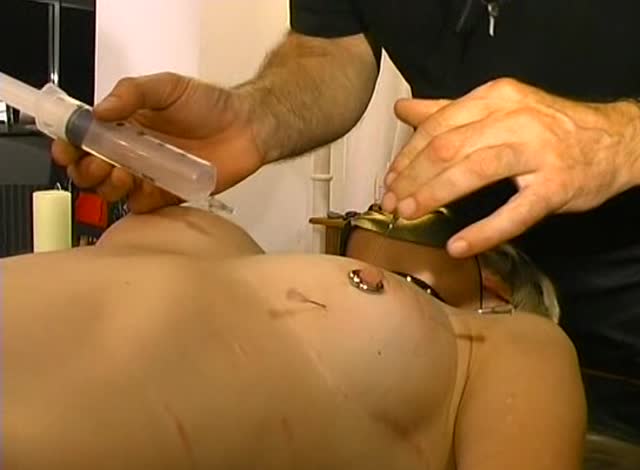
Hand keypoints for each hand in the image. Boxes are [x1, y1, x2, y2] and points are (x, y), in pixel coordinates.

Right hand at [52, 72, 263, 212]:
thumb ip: (132, 92)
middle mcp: (131, 153)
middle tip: (99, 163)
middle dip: (86, 169)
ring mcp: (148, 176)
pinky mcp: (168, 195)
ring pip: (112, 191)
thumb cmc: (209, 103)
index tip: (68, 148)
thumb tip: (98, 112)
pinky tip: (140, 189)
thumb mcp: (168, 86)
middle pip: (91, 170)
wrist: (248, 126)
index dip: (70, 145)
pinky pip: (142, 207)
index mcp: (124, 125)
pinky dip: (135, 202)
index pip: (85, 139)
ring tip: (123, 173)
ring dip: (107, 186)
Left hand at [382, 78, 639, 256]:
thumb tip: (403, 109)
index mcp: (495, 97)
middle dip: (411, 178)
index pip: (437, 125)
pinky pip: (515, 213)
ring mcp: (538, 153)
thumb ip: (449, 111)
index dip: (407, 156)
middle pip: (448, 147)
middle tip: (391, 203)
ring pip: (474, 171)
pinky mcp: (556, 187)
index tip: (388, 180)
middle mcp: (515, 118)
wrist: (615, 141)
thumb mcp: (499, 108)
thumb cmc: (548, 127)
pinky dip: (483, 231)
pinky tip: (457, 246)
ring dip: (434, 195)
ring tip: (408, 215)